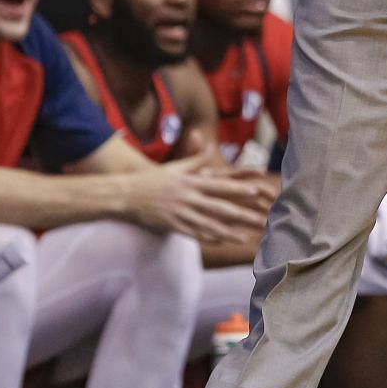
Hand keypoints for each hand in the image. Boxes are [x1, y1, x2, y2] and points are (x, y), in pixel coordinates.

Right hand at [129, 156, 272, 243]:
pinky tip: (223, 242)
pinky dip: (210, 238)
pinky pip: (194, 234)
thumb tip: (210, 145)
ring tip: (246, 237)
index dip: (239, 189)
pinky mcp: (172, 226)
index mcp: (191, 182)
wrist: (125, 194)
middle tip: (261, 219)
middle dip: (242, 214)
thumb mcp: (176, 167)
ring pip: (209, 225)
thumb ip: (196, 159)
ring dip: (230, 232)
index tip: (256, 192)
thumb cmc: (152, 179)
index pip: (220, 186)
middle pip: (219, 208)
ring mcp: (180, 213)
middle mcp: (188, 198)